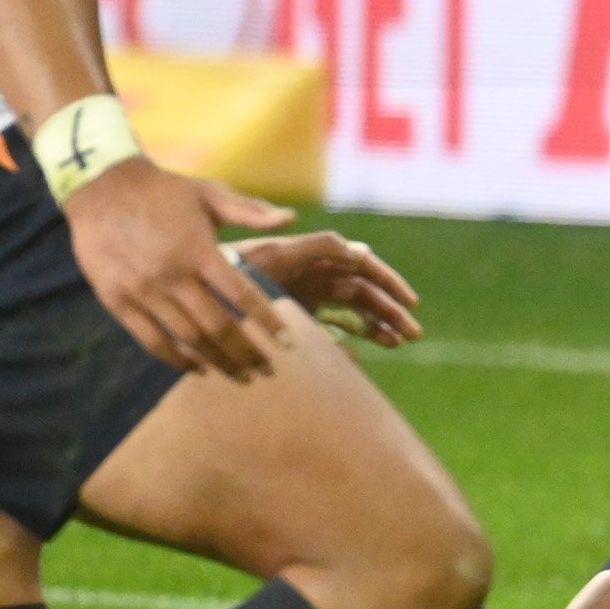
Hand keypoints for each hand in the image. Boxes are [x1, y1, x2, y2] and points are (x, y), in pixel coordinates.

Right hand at [63, 160, 289, 379]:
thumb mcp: (209, 193)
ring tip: (239, 376)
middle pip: (217, 326)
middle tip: (266, 371)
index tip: (287, 344)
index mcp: (199, 251)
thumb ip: (250, 210)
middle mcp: (173, 276)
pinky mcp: (117, 301)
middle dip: (246, 352)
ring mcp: (143, 291)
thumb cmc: (163, 190)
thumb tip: (290, 219)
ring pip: (187, 338)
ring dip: (217, 361)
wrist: (100, 187)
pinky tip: (196, 368)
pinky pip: (150, 339)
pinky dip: (175, 358)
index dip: (268, 322)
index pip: (242, 295)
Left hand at [223, 229, 419, 346]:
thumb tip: (359, 249)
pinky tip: (357, 361)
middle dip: (391, 312)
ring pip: (352, 314)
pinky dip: (345, 346)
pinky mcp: (294, 323)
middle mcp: (314, 279)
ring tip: (398, 343)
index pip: (363, 267)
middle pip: (364, 294)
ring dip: (377, 327)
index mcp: (314, 259)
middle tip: (414, 334)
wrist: (195, 292)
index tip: (410, 302)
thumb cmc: (233, 268)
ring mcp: (305, 301)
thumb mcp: (274, 255)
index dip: (389, 282)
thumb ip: (315, 248)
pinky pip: (328, 334)